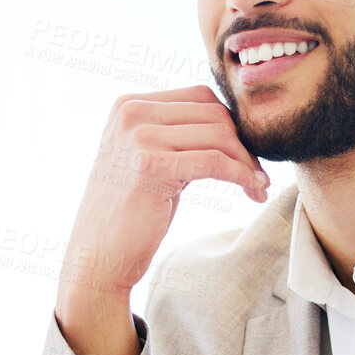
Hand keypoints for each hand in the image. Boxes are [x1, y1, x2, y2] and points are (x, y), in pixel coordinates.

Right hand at [55, 85, 268, 354]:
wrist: (97, 257)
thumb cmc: (129, 214)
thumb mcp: (150, 159)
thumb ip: (178, 135)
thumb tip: (233, 123)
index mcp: (128, 105)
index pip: (200, 97)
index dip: (231, 123)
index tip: (246, 154)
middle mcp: (130, 113)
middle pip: (213, 113)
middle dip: (243, 143)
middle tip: (257, 174)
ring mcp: (138, 136)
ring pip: (219, 135)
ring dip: (247, 162)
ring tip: (257, 186)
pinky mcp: (151, 165)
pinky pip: (215, 161)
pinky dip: (241, 175)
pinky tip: (253, 191)